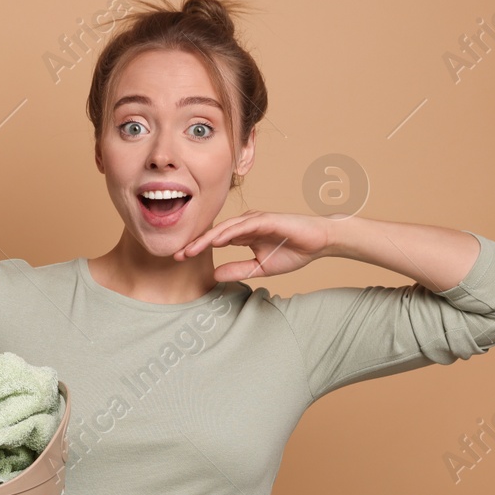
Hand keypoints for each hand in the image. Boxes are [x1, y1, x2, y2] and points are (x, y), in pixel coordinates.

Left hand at [174, 210, 333, 281]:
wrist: (318, 242)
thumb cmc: (293, 251)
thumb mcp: (261, 267)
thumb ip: (238, 270)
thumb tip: (214, 275)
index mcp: (243, 234)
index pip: (216, 241)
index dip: (198, 249)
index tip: (180, 258)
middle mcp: (246, 224)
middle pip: (215, 233)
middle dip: (196, 243)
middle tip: (176, 254)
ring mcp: (255, 220)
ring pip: (225, 229)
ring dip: (207, 238)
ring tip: (190, 248)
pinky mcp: (266, 219)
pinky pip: (243, 226)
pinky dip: (228, 232)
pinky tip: (215, 240)